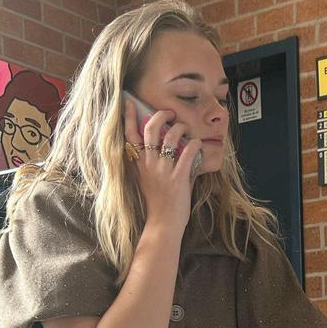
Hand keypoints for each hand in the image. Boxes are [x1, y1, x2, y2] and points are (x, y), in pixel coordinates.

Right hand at [123, 99, 201, 234]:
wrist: (163, 224)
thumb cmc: (157, 203)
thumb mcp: (145, 181)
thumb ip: (150, 163)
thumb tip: (161, 146)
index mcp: (139, 164)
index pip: (129, 135)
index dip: (128, 117)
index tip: (129, 103)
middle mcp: (149, 164)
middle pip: (150, 129)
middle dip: (161, 115)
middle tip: (171, 114)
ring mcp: (163, 171)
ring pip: (170, 136)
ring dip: (180, 128)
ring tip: (186, 128)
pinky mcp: (178, 178)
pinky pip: (188, 152)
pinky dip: (195, 144)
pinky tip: (198, 144)